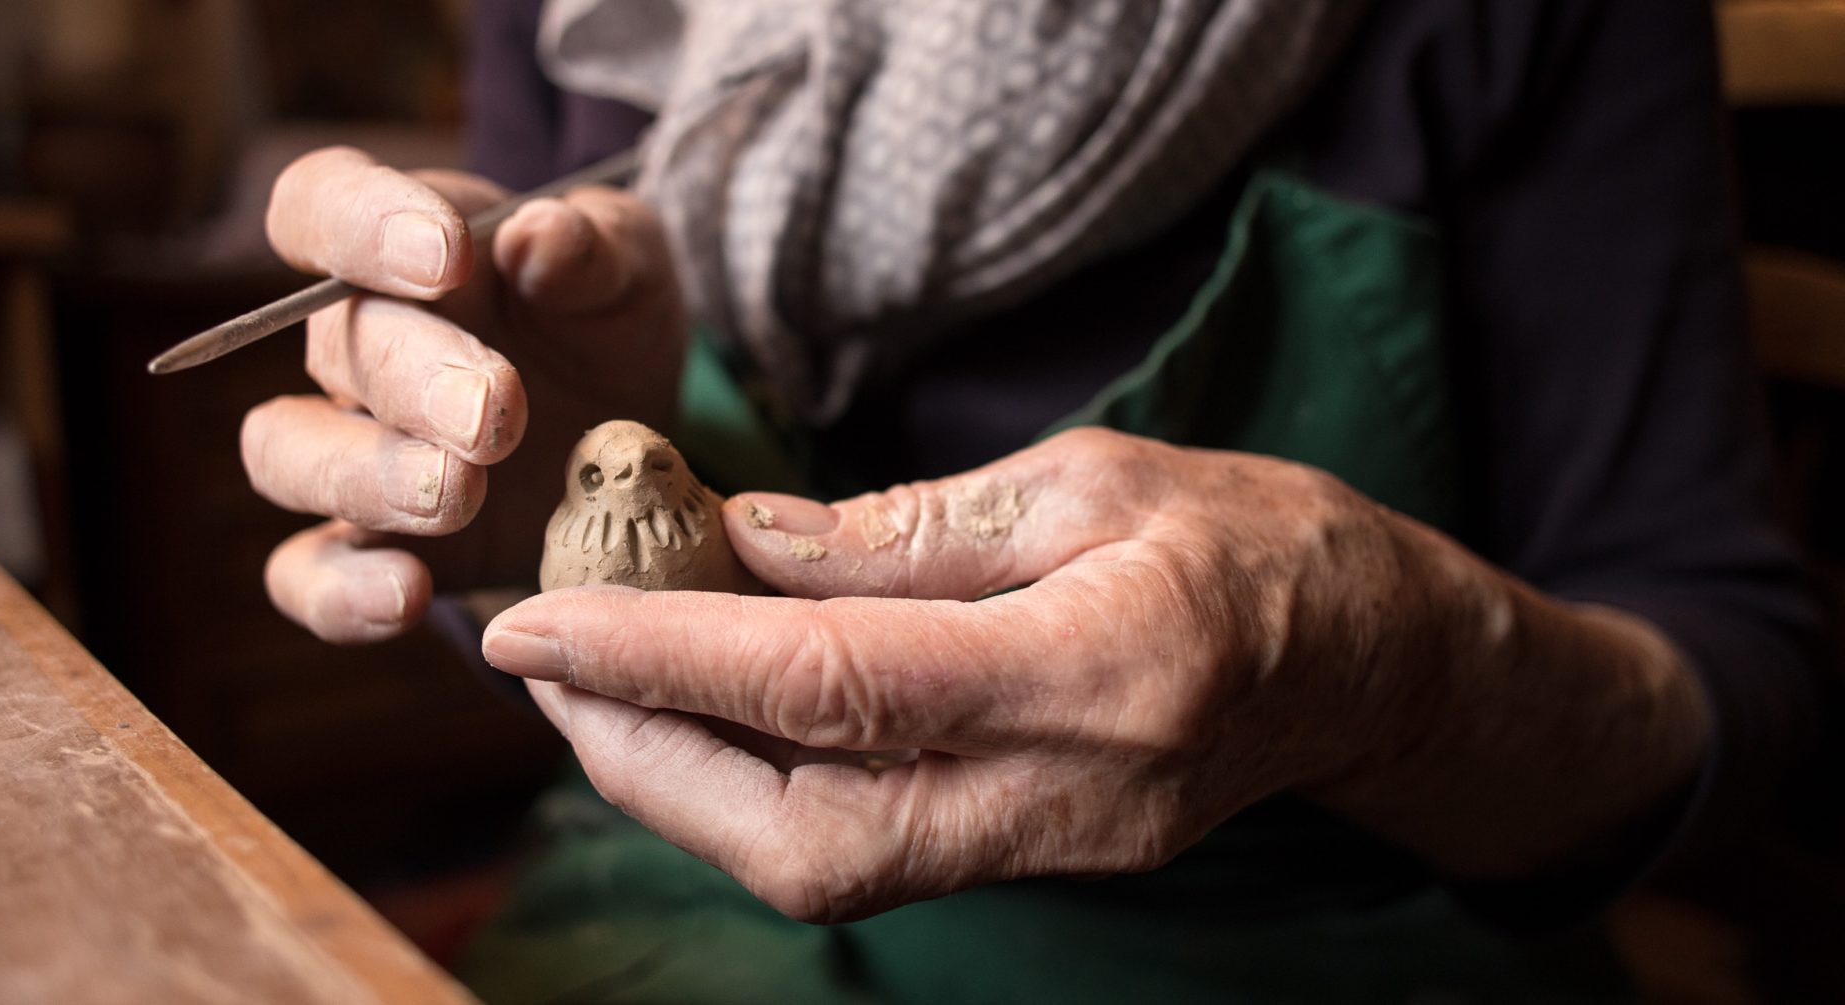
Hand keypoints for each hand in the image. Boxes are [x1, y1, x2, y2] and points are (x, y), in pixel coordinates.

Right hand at [241, 147, 685, 641]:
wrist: (633, 439)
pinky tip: (408, 595)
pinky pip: (306, 574)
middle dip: (414, 379)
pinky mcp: (368, 548)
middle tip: (497, 413)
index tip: (447, 256)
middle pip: (333, 346)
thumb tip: (537, 238)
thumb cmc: (608, 325)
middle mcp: (356, 347)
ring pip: (287, 454)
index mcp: (402, 248)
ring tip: (459, 494)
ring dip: (366, 477)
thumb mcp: (631, 269)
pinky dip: (342, 592)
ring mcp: (352, 451)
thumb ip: (593, 245)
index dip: (361, 223)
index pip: (321, 203)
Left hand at [480, 428, 1707, 921]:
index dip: (664, 655)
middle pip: (804, 832)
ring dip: (677, 784)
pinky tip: (699, 717)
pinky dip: (748, 794)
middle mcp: (1070, 791)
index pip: (835, 683)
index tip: (530, 621)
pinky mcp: (1034, 863)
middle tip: (540, 659)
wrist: (1373, 662)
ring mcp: (1054, 850)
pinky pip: (856, 856)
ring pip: (818, 868)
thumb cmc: (1253, 539)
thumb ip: (907, 528)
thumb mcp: (1088, 478)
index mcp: (1099, 665)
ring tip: (593, 684)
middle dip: (640, 754)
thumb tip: (737, 542)